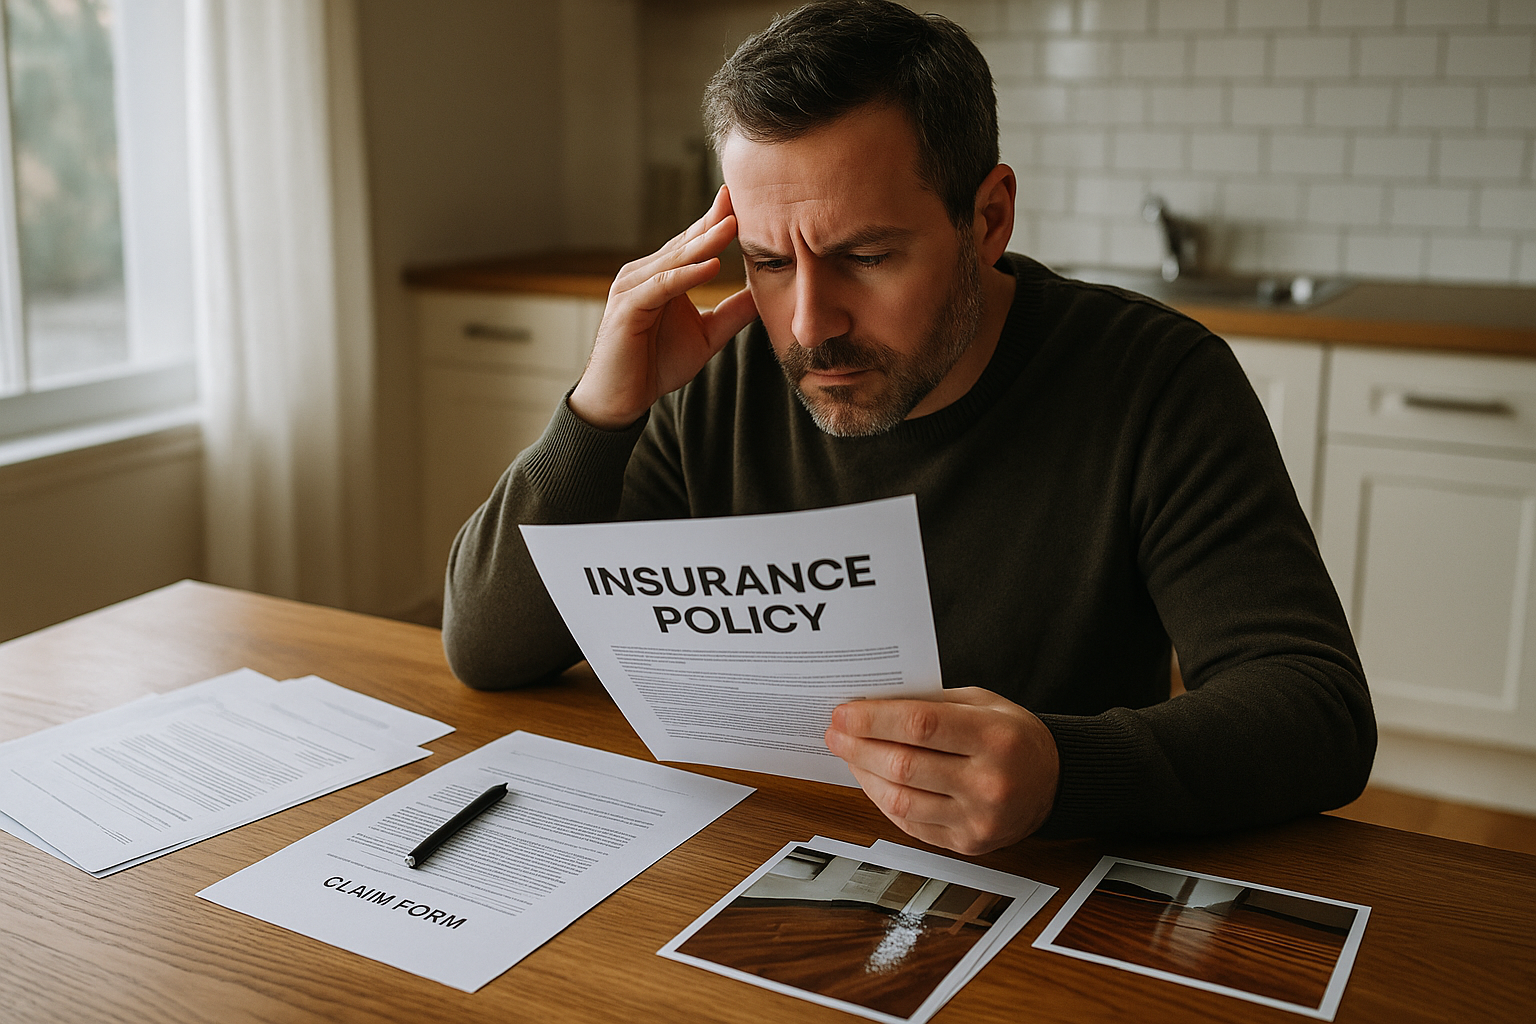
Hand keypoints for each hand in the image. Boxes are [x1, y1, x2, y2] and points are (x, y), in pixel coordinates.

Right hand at [568, 186, 758, 429]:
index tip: (742, 202)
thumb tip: (763, 295)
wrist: (621, 399)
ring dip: (704, 242)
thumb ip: (731, 314)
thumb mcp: (706, 337)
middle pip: (684, 244)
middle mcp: (643, 274)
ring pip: (674, 260)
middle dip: (712, 222)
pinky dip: (687, 275)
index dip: (715, 222)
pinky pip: (662, 285)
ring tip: (732, 226)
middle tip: (738, 199)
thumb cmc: (656, 365)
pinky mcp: (627, 307)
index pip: (691, 243)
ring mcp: (632, 288)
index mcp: (661, 276)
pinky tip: (711, 265)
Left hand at [824, 687, 1060, 855]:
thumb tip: (872, 704)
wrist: (1055, 783)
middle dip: (859, 746)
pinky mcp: (968, 844)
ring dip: (864, 775)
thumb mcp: (983, 704)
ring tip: (849, 755)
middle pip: (904, 765)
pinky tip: (872, 780)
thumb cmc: (1014, 737)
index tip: (844, 713)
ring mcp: (978, 819)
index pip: (920, 725)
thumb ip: (932, 704)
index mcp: (995, 738)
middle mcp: (989, 782)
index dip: (873, 719)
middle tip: (836, 732)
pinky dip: (883, 799)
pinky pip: (910, 823)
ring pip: (900, 799)